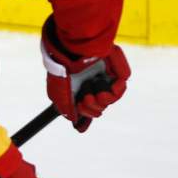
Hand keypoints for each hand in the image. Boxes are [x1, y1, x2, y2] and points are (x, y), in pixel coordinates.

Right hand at [41, 17, 129, 131]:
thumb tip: (74, 119)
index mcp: (78, 84)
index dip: (85, 115)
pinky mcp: (116, 71)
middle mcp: (91, 81)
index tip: (81, 126)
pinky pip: (119, 89)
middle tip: (83, 102)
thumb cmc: (61, 70)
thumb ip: (66, 108)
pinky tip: (103, 92)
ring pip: (109, 100)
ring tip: (91, 97)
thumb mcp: (57, 93)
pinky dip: (113, 94)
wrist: (70, 51)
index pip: (86, 104)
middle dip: (90, 110)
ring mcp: (104, 76)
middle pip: (98, 106)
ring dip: (100, 104)